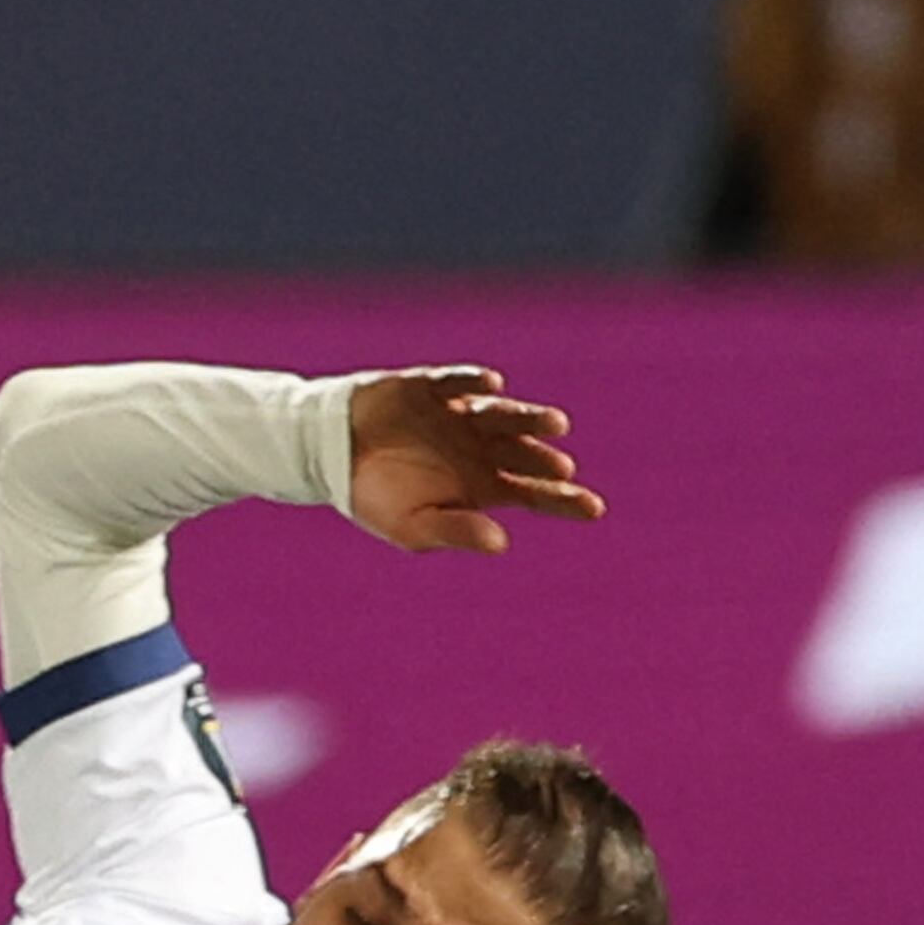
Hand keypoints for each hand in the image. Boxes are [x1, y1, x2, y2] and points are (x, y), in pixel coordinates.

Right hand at [343, 368, 604, 553]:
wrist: (327, 454)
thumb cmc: (375, 498)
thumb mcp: (412, 527)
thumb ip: (455, 531)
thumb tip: (501, 542)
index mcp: (484, 484)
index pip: (534, 491)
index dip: (564, 499)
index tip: (596, 508)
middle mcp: (480, 446)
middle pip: (524, 451)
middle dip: (544, 458)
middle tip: (564, 469)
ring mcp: (458, 415)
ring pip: (501, 415)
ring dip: (528, 418)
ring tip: (556, 425)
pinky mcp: (429, 388)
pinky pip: (456, 382)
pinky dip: (474, 382)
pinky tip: (492, 385)